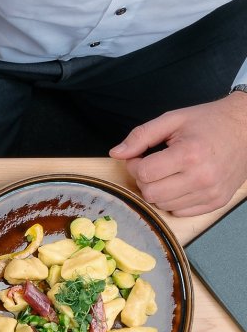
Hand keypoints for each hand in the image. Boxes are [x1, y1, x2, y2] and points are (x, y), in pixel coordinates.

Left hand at [112, 94, 246, 217]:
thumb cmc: (209, 122)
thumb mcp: (174, 119)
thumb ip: (141, 135)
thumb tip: (116, 153)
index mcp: (190, 154)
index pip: (145, 173)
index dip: (135, 165)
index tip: (141, 157)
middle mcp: (202, 177)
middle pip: (151, 194)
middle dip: (145, 180)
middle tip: (154, 165)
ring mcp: (211, 192)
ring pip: (163, 205)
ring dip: (159, 191)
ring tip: (171, 172)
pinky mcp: (216, 202)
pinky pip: (180, 211)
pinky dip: (174, 200)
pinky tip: (182, 182)